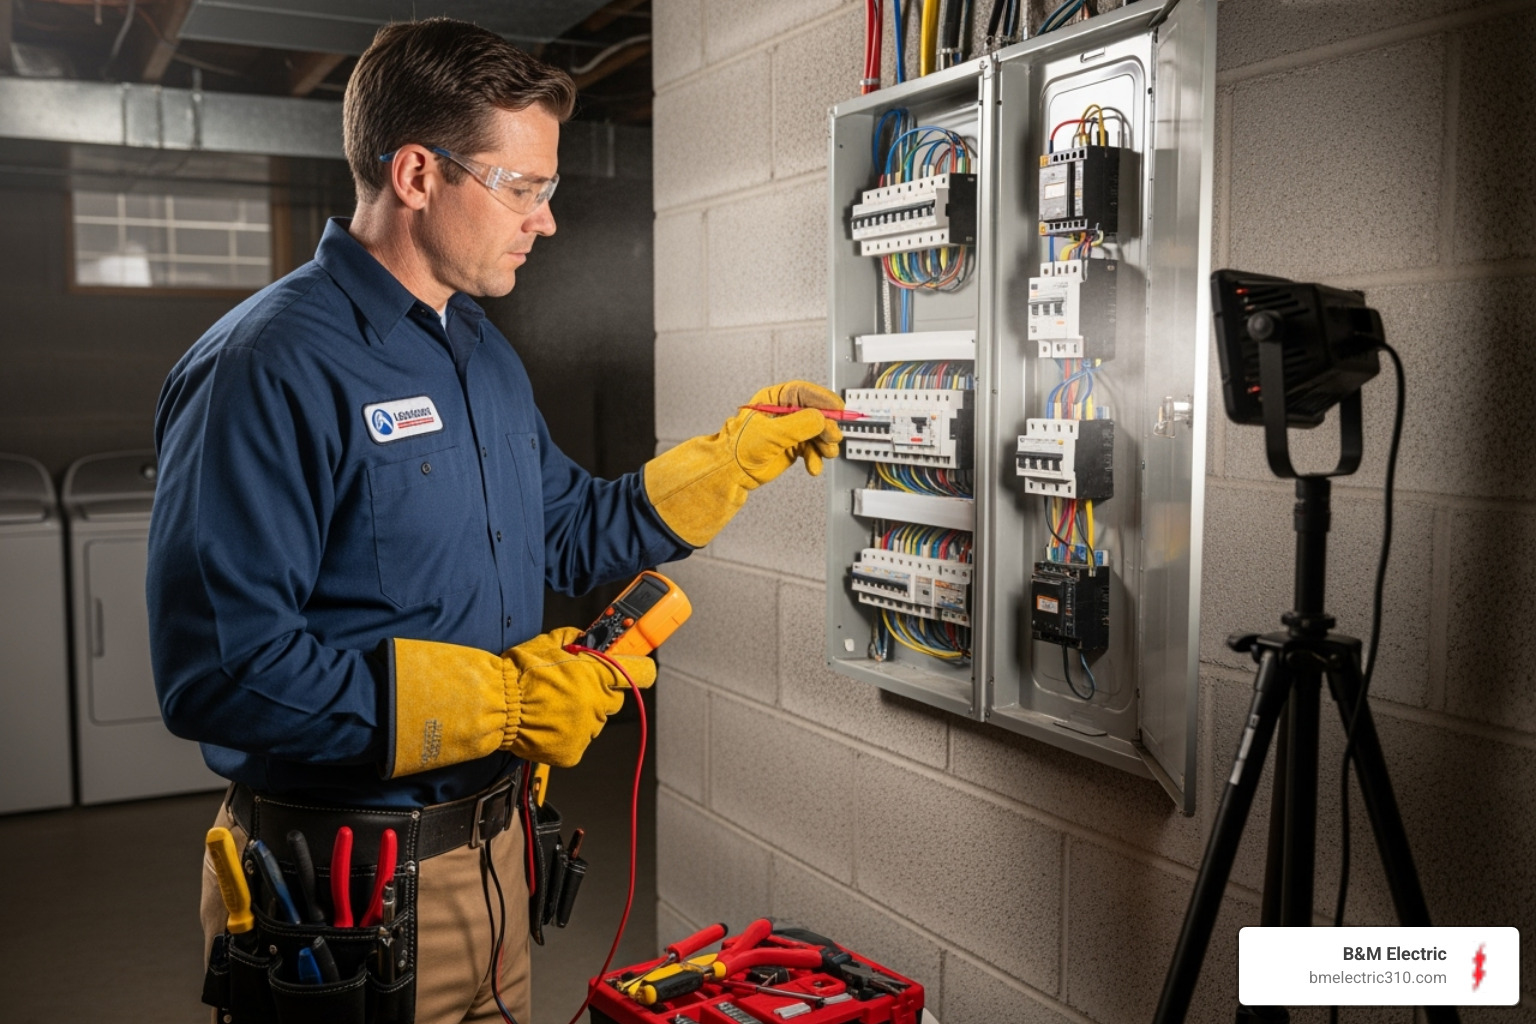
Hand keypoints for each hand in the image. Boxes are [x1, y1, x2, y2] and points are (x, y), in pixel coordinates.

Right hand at [387, 627, 655, 776]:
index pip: (641, 673)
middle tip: (575, 688)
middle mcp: (598, 703)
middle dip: (600, 692)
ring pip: (595, 721)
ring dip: (582, 714)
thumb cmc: (520, 675)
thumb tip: (587, 639)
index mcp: (598, 674)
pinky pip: (579, 741)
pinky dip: (567, 735)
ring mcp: (587, 730)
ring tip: (554, 707)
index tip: (637, 668)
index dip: (638, 669)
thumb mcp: (551, 643)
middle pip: (614, 699)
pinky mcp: (574, 751)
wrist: (497, 706)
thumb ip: (576, 641)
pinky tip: (549, 724)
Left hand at [643, 380, 844, 546]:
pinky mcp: (793, 446)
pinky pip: (812, 448)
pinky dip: (816, 458)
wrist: (731, 471)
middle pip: (815, 412)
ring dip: (824, 444)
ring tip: (824, 454)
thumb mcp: (772, 433)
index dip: (822, 399)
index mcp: (774, 398)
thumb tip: (822, 419)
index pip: (803, 392)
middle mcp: (784, 412)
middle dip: (826, 426)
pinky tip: (813, 467)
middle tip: (832, 437)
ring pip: (817, 432)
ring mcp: (790, 430)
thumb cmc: (739, 447)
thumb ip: (800, 424)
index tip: (837, 408)